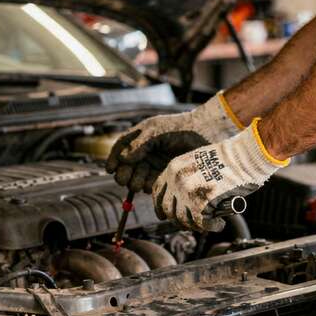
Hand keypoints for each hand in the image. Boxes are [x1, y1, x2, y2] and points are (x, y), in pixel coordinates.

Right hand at [106, 93, 242, 192]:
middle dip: (123, 175)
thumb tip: (123, 159)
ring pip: (136, 179)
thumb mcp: (156, 131)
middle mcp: (144, 153)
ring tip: (139, 183)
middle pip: (125, 168)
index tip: (110, 169)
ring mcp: (154, 165)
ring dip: (135, 182)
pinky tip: (149, 185)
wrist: (204, 135)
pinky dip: (147, 187)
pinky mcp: (164, 176)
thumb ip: (139, 144)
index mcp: (138, 139)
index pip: (119, 150)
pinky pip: (150, 185)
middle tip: (125, 180)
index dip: (113, 160)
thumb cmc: (179, 128)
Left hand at [153, 120, 287, 231]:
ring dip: (195, 225)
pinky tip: (219, 224)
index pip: (158, 191)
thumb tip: (186, 197)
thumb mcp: (199, 160)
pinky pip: (201, 223)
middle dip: (178, 220)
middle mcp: (176, 180)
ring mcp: (187, 192)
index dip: (159, 206)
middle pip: (168, 208)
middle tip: (190, 224)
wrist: (245, 155)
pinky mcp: (202, 203)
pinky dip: (211, 227)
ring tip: (208, 223)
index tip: (163, 215)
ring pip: (182, 219)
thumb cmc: (229, 157)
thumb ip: (189, 175)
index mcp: (174, 167)